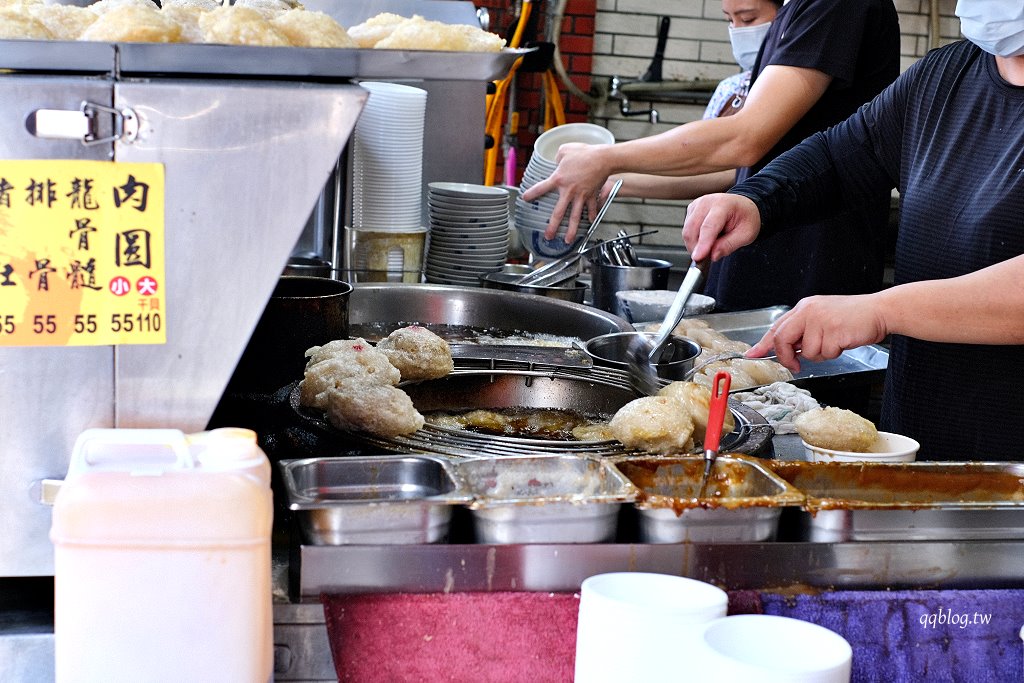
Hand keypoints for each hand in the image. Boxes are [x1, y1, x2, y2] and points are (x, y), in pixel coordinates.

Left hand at [520, 142, 609, 241]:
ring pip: (575, 217)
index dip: (531, 194)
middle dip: (552, 226)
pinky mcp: (591, 195)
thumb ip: (558, 157)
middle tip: (548, 236)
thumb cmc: (585, 153)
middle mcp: (568, 190)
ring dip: (571, 230)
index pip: (541, 188)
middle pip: (558, 213)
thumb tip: (557, 161)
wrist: (603, 158)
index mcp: (559, 179)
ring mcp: (581, 195)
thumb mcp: (565, 150)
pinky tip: (589, 222)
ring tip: (568, 240)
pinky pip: (591, 208)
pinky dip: (591, 215)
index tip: (525, 199)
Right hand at [681, 193, 760, 261]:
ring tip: (711, 245)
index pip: (709, 226)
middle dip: (696, 248)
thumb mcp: (746, 234)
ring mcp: (697, 205)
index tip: (698, 258)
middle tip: (707, 258)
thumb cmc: (746, 217)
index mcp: (723, 204)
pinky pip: (687, 230)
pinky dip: (694, 239)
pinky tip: (706, 238)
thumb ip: (729, 245)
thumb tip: (713, 255)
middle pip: (692, 229)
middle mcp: (706, 202)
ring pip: (687, 231)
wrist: (743, 206)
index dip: (702, 244)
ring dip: (695, 244)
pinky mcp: (691, 210)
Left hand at [746, 294, 889, 372]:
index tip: (752, 354)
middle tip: (795, 365)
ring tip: (835, 341)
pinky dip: (834, 353)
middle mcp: (808, 311)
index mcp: (803, 308)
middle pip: (782, 340)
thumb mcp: (822, 318)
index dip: (762, 343)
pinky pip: (824, 353)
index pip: (776, 328)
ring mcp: (820, 321)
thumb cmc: (852, 317)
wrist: (878, 311)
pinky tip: (843, 341)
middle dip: (786, 357)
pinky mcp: (833, 331)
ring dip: (821, 353)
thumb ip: (803, 331)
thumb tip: (787, 350)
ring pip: (806, 351)